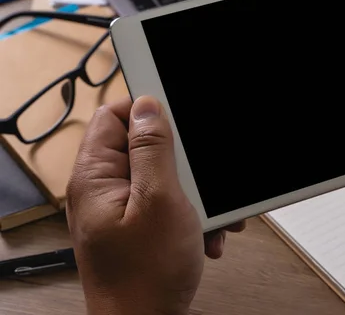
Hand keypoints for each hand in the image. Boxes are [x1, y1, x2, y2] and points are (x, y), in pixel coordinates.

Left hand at [67, 96, 245, 314]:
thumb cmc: (145, 277)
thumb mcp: (159, 201)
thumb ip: (152, 149)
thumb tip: (148, 107)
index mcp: (97, 176)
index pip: (114, 116)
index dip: (147, 111)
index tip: (178, 120)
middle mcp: (105, 190)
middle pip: (145, 147)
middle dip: (183, 163)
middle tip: (200, 182)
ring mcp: (122, 209)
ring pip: (164, 177)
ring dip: (193, 193)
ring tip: (208, 217)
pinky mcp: (139, 226)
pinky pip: (168, 203)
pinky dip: (191, 214)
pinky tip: (204, 233)